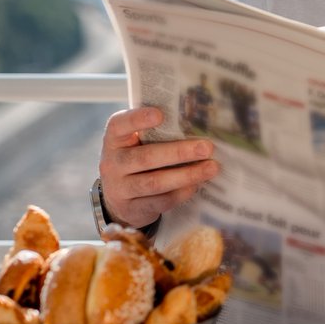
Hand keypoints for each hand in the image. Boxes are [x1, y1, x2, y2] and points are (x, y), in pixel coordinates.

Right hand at [98, 107, 219, 228]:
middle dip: (179, 152)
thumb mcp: (137, 143)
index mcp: (115, 140)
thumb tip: (196, 122)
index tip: (160, 114)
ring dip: (186, 175)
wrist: (118, 198)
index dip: (138, 119)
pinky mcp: (132, 209)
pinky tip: (196, 185)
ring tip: (211, 168)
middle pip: (146, 157)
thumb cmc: (136, 158)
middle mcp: (113, 163)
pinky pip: (159, 202)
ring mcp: (120, 188)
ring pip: (154, 182)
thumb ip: (156, 132)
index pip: (119, 125)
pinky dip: (180, 193)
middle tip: (206, 148)